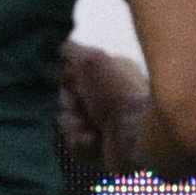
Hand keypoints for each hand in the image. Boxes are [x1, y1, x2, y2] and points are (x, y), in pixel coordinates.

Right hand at [52, 42, 150, 192]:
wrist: (138, 139)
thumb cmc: (117, 95)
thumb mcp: (92, 60)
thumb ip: (70, 50)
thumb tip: (56, 46)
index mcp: (110, 73)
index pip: (72, 73)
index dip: (67, 79)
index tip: (71, 82)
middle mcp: (108, 96)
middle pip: (66, 98)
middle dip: (69, 105)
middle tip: (84, 107)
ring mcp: (106, 124)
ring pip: (67, 123)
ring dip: (74, 126)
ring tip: (92, 129)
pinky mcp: (102, 148)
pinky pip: (75, 145)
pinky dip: (81, 144)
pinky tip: (95, 142)